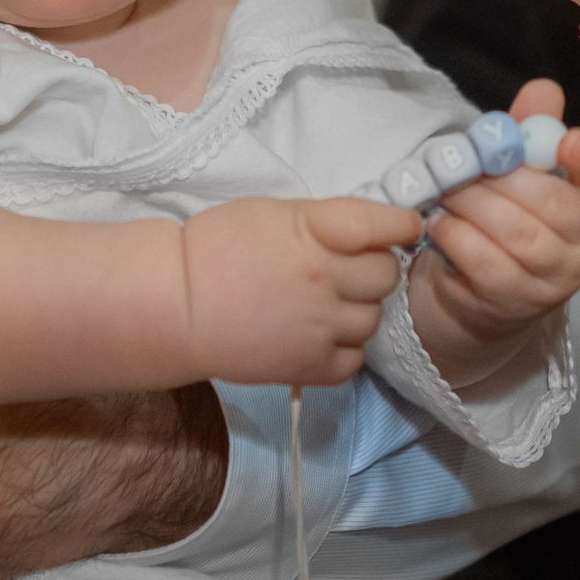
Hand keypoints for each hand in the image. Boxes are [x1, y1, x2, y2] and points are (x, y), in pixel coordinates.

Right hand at [180, 197, 419, 384]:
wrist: (177, 304)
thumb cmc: (217, 247)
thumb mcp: (275, 212)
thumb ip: (325, 222)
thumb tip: (366, 234)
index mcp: (318, 230)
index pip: (388, 225)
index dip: (402, 225)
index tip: (403, 227)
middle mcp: (327, 278)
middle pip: (387, 275)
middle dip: (373, 269)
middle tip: (344, 269)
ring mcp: (322, 326)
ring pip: (375, 319)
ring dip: (358, 310)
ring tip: (324, 305)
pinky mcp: (311, 366)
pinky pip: (355, 359)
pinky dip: (344, 348)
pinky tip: (319, 336)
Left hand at [421, 80, 579, 369]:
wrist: (484, 289)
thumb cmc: (509, 214)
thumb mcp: (521, 171)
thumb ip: (532, 130)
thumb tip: (543, 89)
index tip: (570, 139)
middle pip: (553, 208)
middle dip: (502, 179)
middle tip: (464, 163)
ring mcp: (551, 282)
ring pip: (517, 236)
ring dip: (472, 205)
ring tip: (446, 189)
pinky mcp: (512, 302)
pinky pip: (484, 264)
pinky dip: (456, 236)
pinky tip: (440, 221)